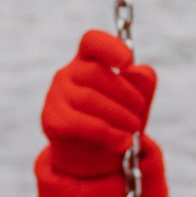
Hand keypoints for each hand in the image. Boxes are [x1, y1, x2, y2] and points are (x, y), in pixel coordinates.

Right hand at [41, 30, 158, 179]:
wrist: (93, 155)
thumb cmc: (117, 117)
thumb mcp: (136, 98)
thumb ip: (143, 81)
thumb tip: (137, 72)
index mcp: (88, 59)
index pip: (92, 41)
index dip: (110, 47)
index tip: (128, 62)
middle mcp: (68, 73)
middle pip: (97, 73)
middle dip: (125, 93)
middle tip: (140, 111)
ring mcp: (56, 94)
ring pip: (90, 99)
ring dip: (119, 116)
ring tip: (135, 129)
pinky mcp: (52, 119)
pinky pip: (80, 123)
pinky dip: (107, 133)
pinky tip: (122, 141)